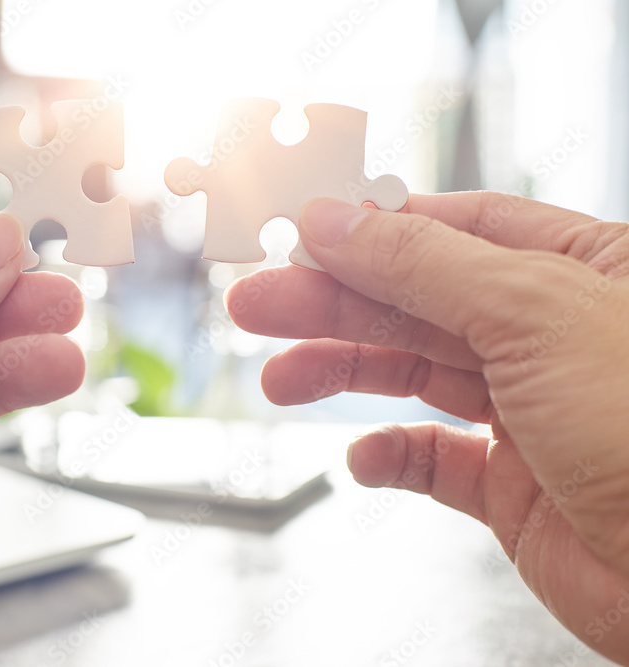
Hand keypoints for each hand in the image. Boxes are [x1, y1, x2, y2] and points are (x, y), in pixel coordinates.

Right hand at [227, 193, 628, 662]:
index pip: (457, 229)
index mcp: (582, 269)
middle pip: (416, 302)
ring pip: (414, 376)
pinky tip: (365, 457)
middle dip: (331, 303)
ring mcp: (531, 412)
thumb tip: (336, 223)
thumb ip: (423, 264)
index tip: (301, 232)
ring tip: (281, 379)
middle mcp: (552, 336)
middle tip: (258, 304)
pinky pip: (434, 460)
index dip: (374, 228)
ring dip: (342, 372)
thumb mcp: (533, 312)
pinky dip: (391, 456)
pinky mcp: (513, 487)